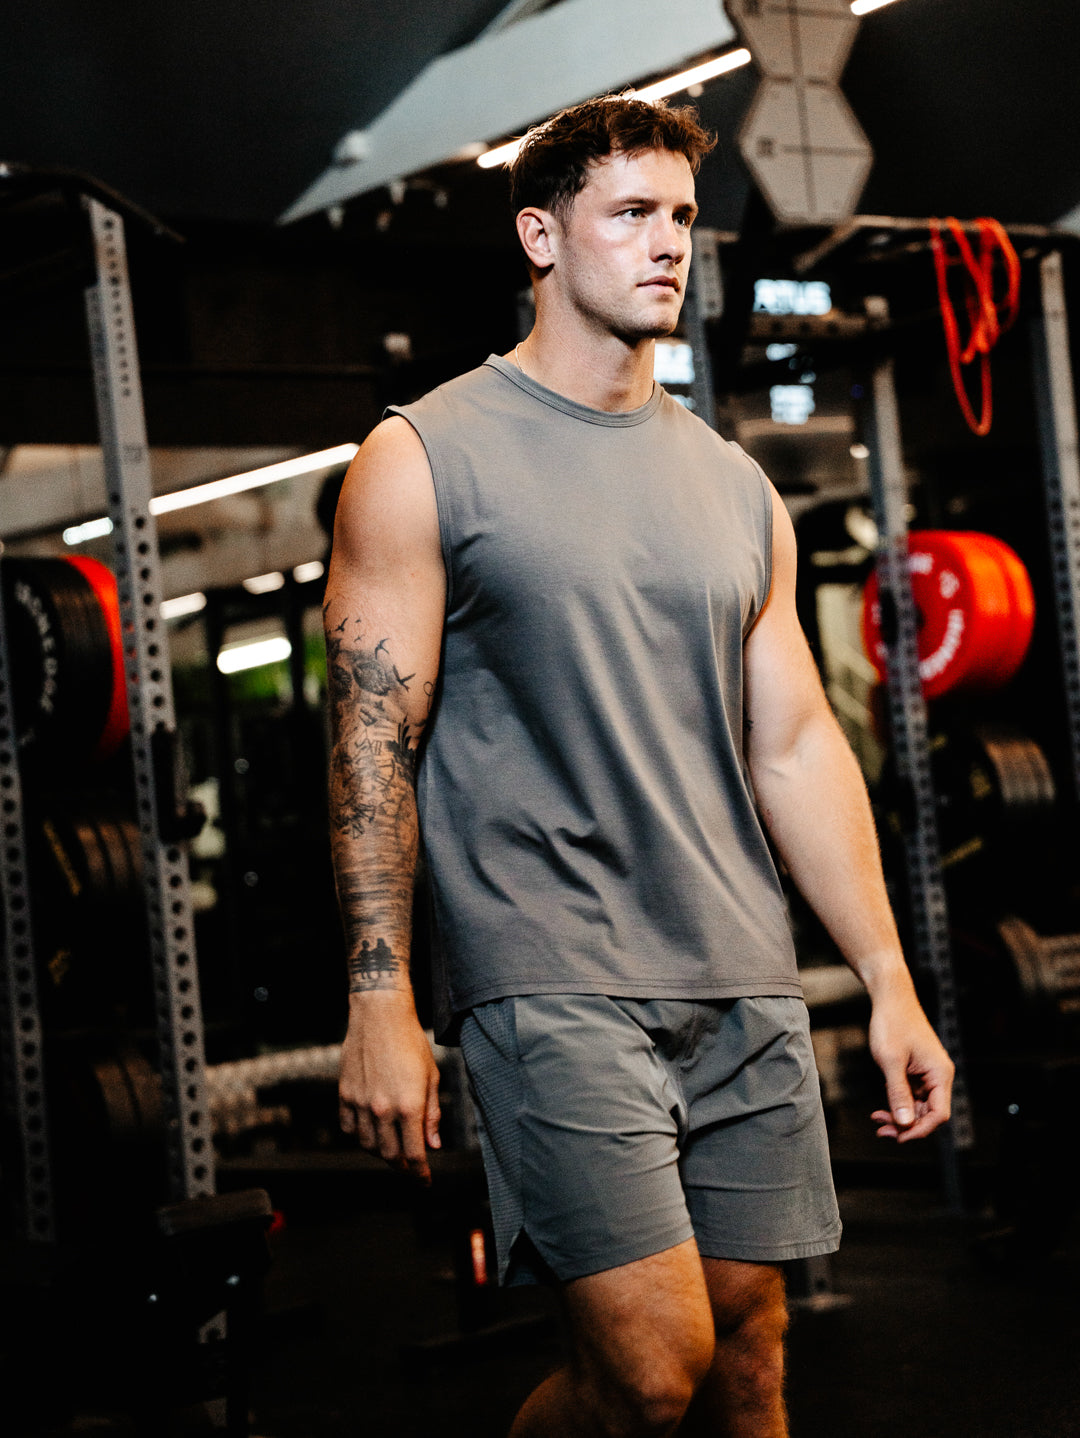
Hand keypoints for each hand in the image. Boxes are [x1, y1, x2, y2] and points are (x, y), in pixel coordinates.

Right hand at [338, 990, 441, 1182]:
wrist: (380, 1016)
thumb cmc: (411, 1042)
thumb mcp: (431, 1076)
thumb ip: (432, 1114)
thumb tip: (434, 1144)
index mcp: (409, 1106)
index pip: (414, 1155)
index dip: (420, 1174)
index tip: (425, 1182)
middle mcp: (383, 1109)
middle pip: (390, 1155)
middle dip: (402, 1166)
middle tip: (410, 1166)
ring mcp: (361, 1103)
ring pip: (368, 1145)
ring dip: (381, 1153)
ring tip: (391, 1148)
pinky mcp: (345, 1094)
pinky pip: (349, 1128)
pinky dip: (359, 1136)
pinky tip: (370, 1132)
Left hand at [867, 982, 953, 1142]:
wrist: (890, 998)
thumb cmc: (892, 1023)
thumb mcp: (891, 1061)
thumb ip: (898, 1092)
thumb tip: (904, 1123)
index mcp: (940, 1074)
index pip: (938, 1114)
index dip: (919, 1130)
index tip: (898, 1136)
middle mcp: (939, 1076)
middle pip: (928, 1113)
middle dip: (906, 1125)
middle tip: (881, 1130)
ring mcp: (928, 1073)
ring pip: (918, 1106)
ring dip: (900, 1116)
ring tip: (878, 1119)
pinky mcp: (917, 1070)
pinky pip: (911, 1095)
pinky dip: (898, 1103)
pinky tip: (882, 1107)